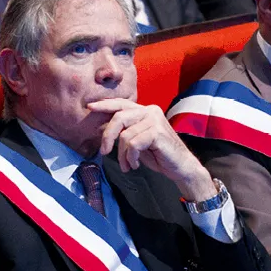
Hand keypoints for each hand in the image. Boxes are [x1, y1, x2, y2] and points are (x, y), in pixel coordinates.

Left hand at [87, 98, 216, 200]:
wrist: (181, 167)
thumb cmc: (158, 154)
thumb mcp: (137, 140)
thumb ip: (125, 131)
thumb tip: (106, 130)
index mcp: (144, 111)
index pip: (121, 103)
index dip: (105, 105)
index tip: (90, 106)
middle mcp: (150, 111)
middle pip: (119, 117)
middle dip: (108, 136)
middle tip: (104, 151)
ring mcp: (154, 120)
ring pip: (125, 135)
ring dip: (122, 155)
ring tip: (127, 165)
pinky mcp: (157, 132)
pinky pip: (134, 144)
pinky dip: (130, 157)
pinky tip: (135, 165)